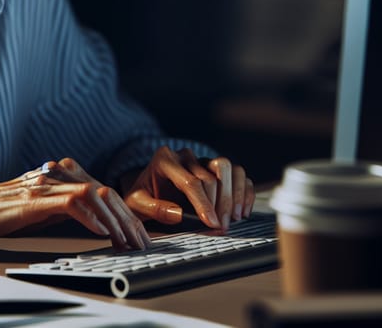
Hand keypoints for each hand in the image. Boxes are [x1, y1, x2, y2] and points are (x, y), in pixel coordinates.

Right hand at [0, 158, 149, 249]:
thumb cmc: (2, 213)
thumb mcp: (42, 209)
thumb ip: (66, 208)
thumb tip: (93, 219)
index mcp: (61, 174)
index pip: (103, 190)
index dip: (124, 212)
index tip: (137, 232)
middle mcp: (58, 174)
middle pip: (104, 192)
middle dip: (127, 218)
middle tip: (141, 241)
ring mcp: (48, 184)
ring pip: (94, 195)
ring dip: (114, 221)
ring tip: (127, 240)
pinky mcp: (37, 198)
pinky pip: (72, 204)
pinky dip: (90, 218)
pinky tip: (101, 233)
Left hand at [123, 146, 253, 230]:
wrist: (147, 189)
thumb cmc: (142, 197)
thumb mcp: (137, 204)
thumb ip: (154, 208)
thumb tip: (179, 214)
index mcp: (165, 159)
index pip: (190, 180)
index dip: (203, 203)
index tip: (212, 223)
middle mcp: (186, 155)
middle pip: (212, 173)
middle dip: (220, 202)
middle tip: (222, 226)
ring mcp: (202, 159)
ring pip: (227, 167)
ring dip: (234, 193)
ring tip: (234, 217)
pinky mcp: (215, 167)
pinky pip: (237, 173)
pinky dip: (243, 190)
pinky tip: (242, 211)